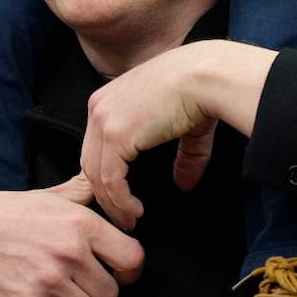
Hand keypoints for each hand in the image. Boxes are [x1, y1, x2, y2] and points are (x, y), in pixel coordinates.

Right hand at [0, 175, 142, 296]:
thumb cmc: (1, 211)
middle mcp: (70, 252)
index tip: (120, 276)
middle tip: (80, 292)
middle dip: (96, 296)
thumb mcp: (48, 195)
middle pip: (110, 294)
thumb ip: (81, 193)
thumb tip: (103, 187)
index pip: (132, 257)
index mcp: (81, 223)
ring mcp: (48, 281)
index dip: (129, 272)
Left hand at [80, 41, 277, 228]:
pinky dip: (119, 202)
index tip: (122, 199)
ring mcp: (104, 120)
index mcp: (109, 99)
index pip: (95, 146)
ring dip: (112, 204)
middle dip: (105, 194)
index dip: (106, 176)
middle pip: (90, 162)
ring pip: (96, 175)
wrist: (206, 76)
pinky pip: (110, 180)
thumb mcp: (186, 128)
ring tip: (129, 220)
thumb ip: (182, 156)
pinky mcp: (114, 135)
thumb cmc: (200, 90)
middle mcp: (99, 107)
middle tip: (123, 216)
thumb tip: (185, 183)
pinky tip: (134, 211)